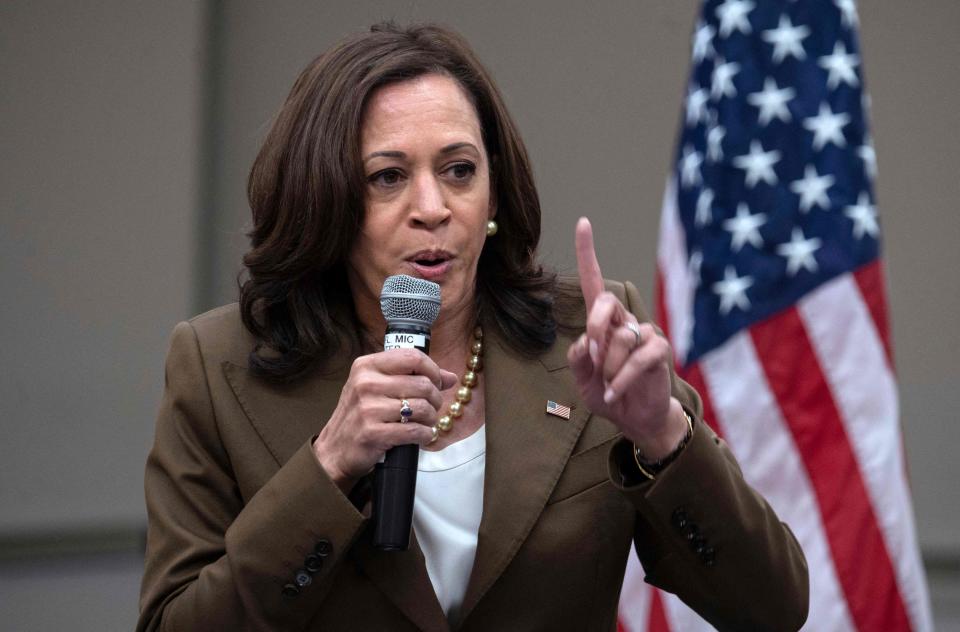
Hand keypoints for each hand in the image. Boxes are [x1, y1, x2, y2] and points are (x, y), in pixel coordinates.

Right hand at [312, 349, 457, 492]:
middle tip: (430, 408)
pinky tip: (422, 435)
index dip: (433, 370)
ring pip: (422, 408)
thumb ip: (412, 377)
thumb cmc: (360, 415)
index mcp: (366, 366)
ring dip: (431, 418)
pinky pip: (415, 430)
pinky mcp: (373, 433)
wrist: (335, 450)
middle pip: (422, 384)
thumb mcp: (377, 388)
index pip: (412, 357)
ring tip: (425, 422)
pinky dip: (425, 435)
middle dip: (435, 398)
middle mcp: (365, 383)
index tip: (437, 382)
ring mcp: (368, 409)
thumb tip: (450, 377)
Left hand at [566, 217, 687, 458]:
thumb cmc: (607, 393)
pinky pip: (639, 358)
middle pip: (606, 303)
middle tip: (592, 357)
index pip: (593, 282)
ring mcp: (644, 334)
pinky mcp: (659, 351)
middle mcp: (624, 321)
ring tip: (609, 386)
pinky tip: (615, 392)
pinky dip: (621, 379)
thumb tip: (587, 342)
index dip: (587, 253)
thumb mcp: (582, 378)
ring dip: (608, 367)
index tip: (582, 223)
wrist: (634, 419)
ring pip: (621, 338)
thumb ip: (578, 357)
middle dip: (594, 329)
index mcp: (603, 322)